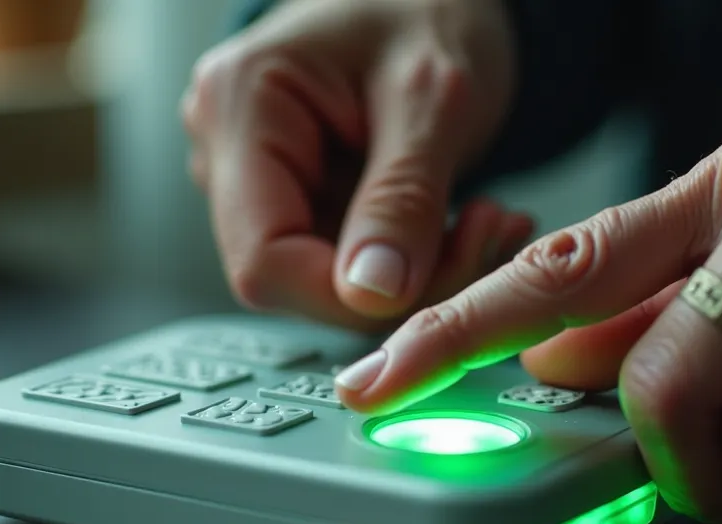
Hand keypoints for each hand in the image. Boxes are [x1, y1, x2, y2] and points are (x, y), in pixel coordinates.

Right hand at [182, 0, 532, 330]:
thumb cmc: (430, 10)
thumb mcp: (434, 98)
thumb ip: (402, 198)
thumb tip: (372, 296)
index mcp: (241, 105)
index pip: (263, 259)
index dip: (343, 295)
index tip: (430, 281)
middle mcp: (231, 147)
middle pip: (296, 276)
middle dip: (400, 283)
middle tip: (488, 236)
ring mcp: (263, 177)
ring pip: (330, 280)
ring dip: (422, 274)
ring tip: (490, 220)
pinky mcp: (301, 197)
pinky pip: (352, 265)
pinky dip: (419, 260)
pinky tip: (466, 221)